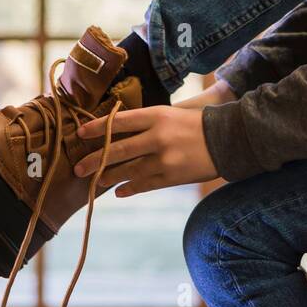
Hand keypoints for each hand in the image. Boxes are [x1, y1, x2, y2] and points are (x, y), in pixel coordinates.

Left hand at [73, 104, 218, 196]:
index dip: (98, 128)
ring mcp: (164, 159)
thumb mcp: (172, 114)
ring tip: (97, 181)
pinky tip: (119, 191)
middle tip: (78, 168)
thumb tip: (119, 131)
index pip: (120, 121)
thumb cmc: (197, 123)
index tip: (80, 133)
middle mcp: (158, 137)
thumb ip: (148, 122)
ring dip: (109, 176)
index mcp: (157, 115)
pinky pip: (144, 184)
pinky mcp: (171, 176)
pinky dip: (129, 188)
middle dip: (95, 160)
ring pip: (128, 170)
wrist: (228, 139)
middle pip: (118, 149)